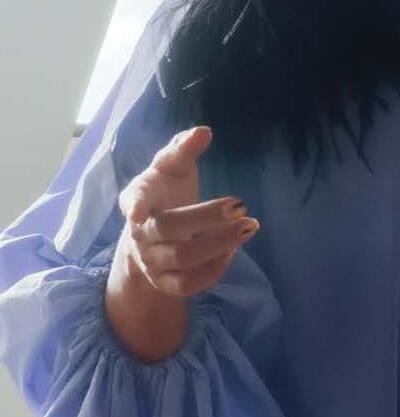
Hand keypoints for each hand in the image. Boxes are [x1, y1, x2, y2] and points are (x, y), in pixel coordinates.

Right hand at [117, 125, 260, 299]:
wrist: (150, 233)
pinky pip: (187, 284)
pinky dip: (214, 270)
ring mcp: (151, 260)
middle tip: (240, 205)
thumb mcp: (171, 165)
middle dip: (207, 217)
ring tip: (249, 227)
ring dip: (219, 244)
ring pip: (182, 258)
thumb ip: (183, 148)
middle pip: (171, 228)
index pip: (134, 200)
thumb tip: (203, 132)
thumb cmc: (164, 190)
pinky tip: (233, 250)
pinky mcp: (165, 282)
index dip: (136, 206)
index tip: (138, 212)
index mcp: (139, 197)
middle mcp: (141, 232)